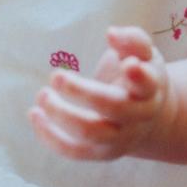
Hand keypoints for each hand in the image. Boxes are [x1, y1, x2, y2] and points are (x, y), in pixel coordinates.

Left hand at [30, 26, 171, 160]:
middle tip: (55, 76)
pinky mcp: (102, 153)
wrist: (152, 118)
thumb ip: (132, 39)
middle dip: (80, 92)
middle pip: (112, 108)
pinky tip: (34, 115)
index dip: (139, 76)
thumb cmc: (141, 76)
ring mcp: (120, 138)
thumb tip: (111, 33)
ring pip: (89, 133)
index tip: (128, 64)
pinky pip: (74, 151)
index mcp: (150, 88)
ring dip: (60, 115)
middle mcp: (138, 117)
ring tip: (42, 95)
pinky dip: (50, 136)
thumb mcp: (144, 54)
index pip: (147, 83)